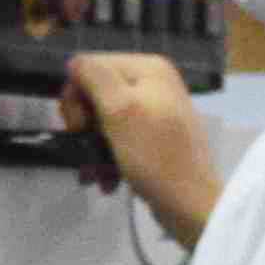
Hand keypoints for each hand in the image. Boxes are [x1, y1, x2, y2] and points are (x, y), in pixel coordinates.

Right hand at [64, 54, 218, 251]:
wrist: (191, 204)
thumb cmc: (154, 155)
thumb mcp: (120, 111)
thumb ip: (95, 78)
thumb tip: (73, 60)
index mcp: (149, 68)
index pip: (92, 66)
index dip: (77, 95)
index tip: (77, 126)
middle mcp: (154, 82)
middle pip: (97, 93)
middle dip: (85, 126)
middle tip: (84, 148)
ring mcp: (155, 110)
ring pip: (104, 120)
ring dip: (92, 148)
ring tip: (93, 173)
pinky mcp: (154, 137)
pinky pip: (119, 139)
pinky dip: (108, 159)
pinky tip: (106, 180)